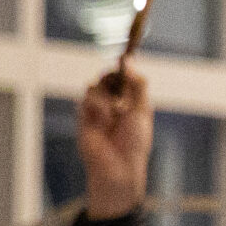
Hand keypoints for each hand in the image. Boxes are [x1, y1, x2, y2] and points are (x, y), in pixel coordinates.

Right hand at [78, 65, 152, 219]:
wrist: (118, 166)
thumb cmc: (135, 141)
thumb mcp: (142, 110)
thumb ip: (137, 85)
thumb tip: (129, 61)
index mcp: (130, 100)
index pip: (123, 75)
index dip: (123, 67)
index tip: (125, 59)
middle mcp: (113, 102)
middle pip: (106, 76)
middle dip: (112, 77)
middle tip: (118, 84)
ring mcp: (97, 109)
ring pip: (94, 86)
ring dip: (106, 95)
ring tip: (116, 112)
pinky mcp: (83, 117)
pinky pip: (85, 99)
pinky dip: (97, 105)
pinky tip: (104, 119)